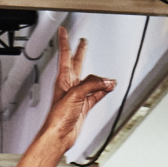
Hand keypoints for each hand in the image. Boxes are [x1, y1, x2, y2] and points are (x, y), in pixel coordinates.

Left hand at [45, 28, 115, 149]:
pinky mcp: (84, 106)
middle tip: (83, 42)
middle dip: (80, 52)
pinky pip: (96, 94)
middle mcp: (70, 85)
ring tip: (109, 79)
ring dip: (101, 79)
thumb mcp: (75, 95)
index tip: (63, 30)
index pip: (65, 55)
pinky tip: (109, 87)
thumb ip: (92, 85)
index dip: (64, 41)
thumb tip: (107, 81)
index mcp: (63, 79)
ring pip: (91, 81)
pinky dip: (104, 91)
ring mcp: (77, 96)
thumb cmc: (57, 118)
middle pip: (77, 64)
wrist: (58, 136)